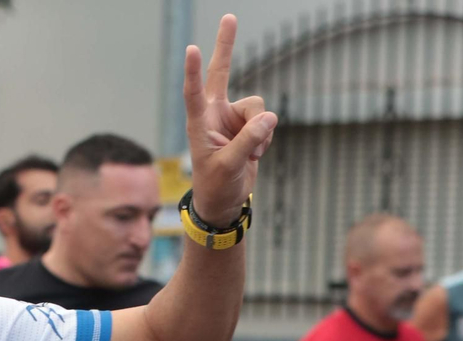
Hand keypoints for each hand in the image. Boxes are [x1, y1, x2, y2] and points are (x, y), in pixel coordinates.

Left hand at [183, 15, 278, 226]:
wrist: (225, 200)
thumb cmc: (217, 185)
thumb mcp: (229, 166)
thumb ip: (248, 142)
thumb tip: (270, 118)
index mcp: (199, 123)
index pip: (194, 93)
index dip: (193, 72)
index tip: (191, 49)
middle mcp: (214, 114)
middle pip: (222, 72)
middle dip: (226, 45)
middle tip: (229, 17)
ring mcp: (232, 117)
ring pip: (258, 107)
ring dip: (261, 131)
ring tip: (252, 154)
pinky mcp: (248, 125)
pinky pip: (267, 121)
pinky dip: (266, 139)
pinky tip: (256, 154)